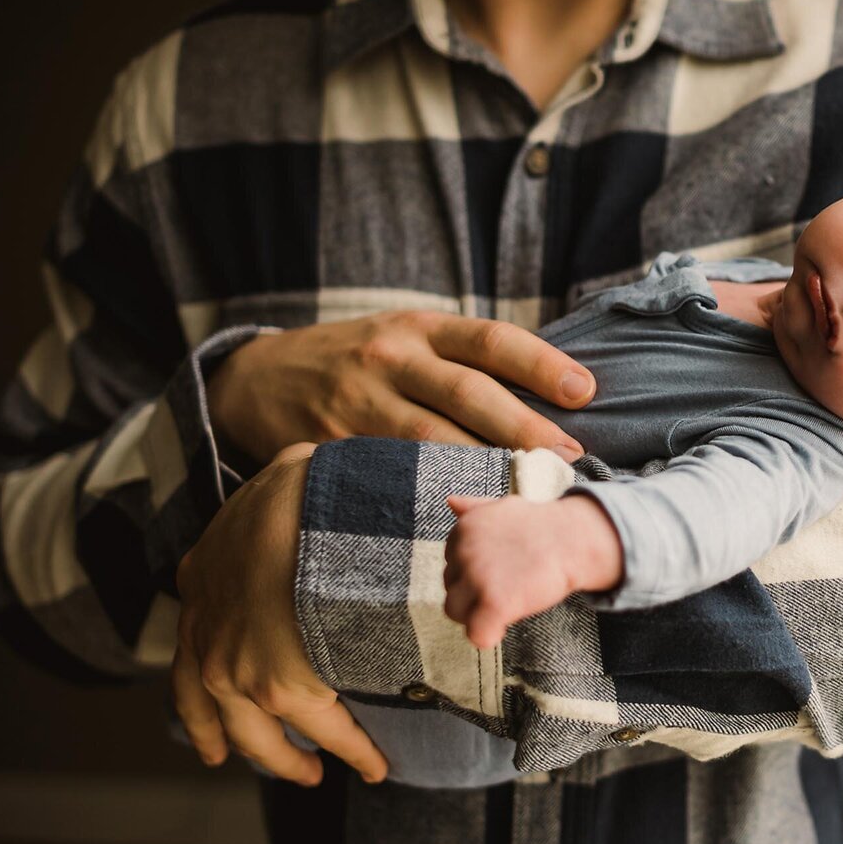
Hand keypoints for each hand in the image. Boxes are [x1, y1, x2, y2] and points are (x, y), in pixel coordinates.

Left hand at [172, 443, 387, 785]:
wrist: (298, 507)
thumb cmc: (298, 484)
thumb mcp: (277, 481)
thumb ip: (285, 493)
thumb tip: (320, 478)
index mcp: (199, 579)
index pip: (194, 641)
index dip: (205, 674)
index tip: (221, 694)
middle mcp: (203, 632)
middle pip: (205, 706)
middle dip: (229, 736)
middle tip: (242, 756)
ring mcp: (232, 665)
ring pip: (253, 733)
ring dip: (286, 759)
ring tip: (312, 774)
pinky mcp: (278, 685)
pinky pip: (323, 729)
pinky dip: (352, 750)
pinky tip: (373, 764)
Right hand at [207, 311, 596, 465]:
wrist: (258, 378)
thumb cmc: (359, 360)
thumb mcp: (406, 338)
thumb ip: (464, 361)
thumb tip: (555, 397)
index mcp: (419, 328)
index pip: (490, 340)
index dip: (540, 363)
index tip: (585, 390)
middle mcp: (390, 359)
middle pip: (468, 393)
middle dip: (524, 428)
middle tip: (571, 459)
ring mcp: (358, 404)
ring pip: (432, 441)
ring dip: (486, 469)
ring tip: (533, 494)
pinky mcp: (333, 448)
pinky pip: (390, 477)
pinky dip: (431, 496)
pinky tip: (468, 516)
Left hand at [442, 495, 624, 648]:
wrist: (573, 540)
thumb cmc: (542, 527)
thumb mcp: (504, 508)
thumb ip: (474, 508)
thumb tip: (451, 501)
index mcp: (463, 529)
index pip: (451, 565)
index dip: (474, 574)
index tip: (500, 571)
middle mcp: (463, 552)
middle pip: (451, 589)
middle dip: (473, 594)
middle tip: (506, 588)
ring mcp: (477, 578)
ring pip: (455, 611)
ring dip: (477, 614)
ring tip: (505, 605)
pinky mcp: (494, 603)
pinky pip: (476, 634)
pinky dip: (489, 635)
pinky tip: (504, 625)